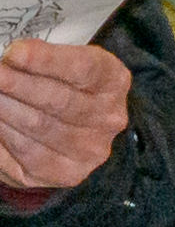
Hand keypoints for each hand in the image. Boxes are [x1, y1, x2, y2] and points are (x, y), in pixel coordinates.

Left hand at [0, 37, 133, 202]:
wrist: (72, 125)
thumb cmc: (60, 85)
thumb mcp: (60, 62)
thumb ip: (42, 58)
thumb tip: (12, 59)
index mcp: (113, 81)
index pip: (82, 69)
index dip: (46, 61)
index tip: (14, 53)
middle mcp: (109, 118)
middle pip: (59, 101)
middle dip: (17, 85)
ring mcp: (90, 149)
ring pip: (38, 126)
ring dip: (5, 110)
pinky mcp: (66, 172)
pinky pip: (25, 152)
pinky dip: (3, 134)